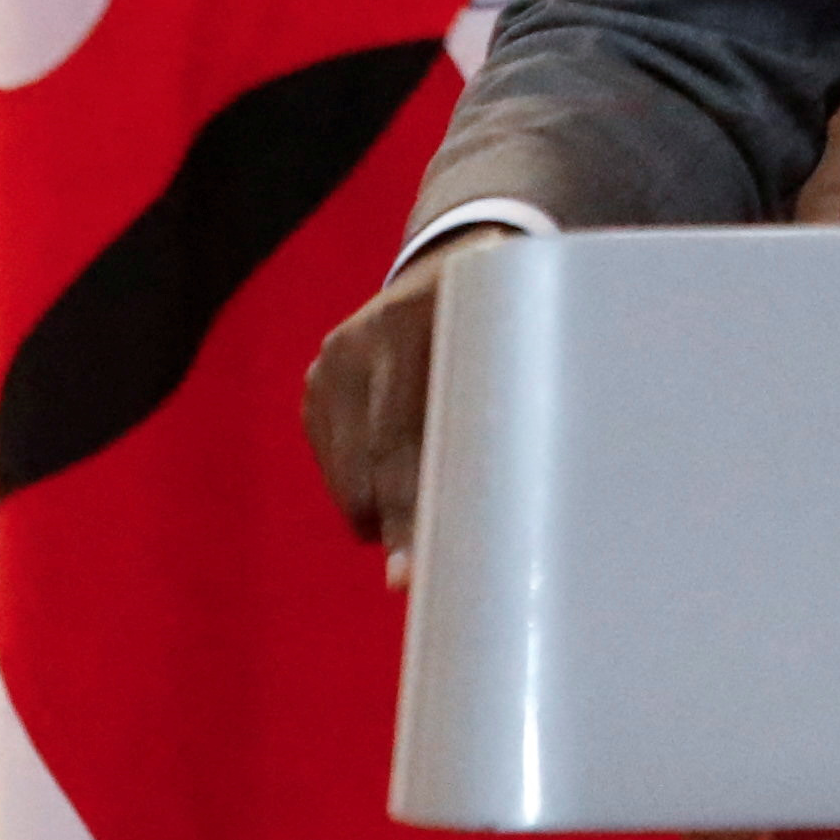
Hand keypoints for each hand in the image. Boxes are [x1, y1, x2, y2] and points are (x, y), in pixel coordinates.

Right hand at [299, 226, 511, 566]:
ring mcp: (331, 361)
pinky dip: (370, 486)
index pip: (402, 440)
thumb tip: (524, 518)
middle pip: (367, 470)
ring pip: (348, 480)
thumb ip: (516, 408)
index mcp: (424, 319)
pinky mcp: (314, 384)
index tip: (409, 578)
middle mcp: (364, 337)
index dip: (409, 512)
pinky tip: (410, 466)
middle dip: (396, 527)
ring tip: (437, 503)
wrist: (457, 260)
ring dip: (385, 510)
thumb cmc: (516, 320)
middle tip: (422, 576)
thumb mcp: (524, 344)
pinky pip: (336, 466)